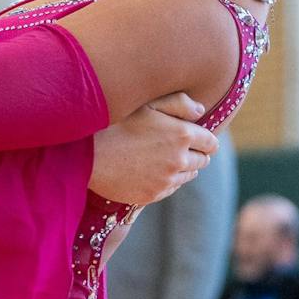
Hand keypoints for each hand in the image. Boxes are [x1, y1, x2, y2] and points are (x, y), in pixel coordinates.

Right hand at [88, 92, 217, 205]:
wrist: (87, 154)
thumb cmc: (115, 122)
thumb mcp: (147, 104)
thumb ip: (179, 103)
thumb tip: (201, 110)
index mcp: (182, 134)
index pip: (211, 142)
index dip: (204, 138)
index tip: (194, 136)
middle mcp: (179, 160)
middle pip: (203, 160)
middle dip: (195, 152)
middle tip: (174, 145)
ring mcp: (167, 180)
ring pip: (189, 175)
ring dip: (182, 167)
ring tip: (160, 157)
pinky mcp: (153, 195)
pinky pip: (171, 188)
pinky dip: (167, 180)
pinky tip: (149, 170)